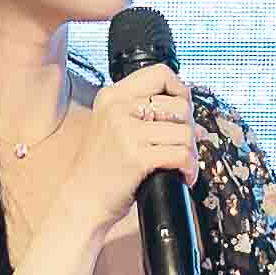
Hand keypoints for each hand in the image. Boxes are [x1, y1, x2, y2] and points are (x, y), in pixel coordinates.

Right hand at [30, 70, 198, 262]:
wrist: (81, 201)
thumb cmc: (103, 168)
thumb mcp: (116, 130)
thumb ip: (148, 117)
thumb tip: (194, 119)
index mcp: (112, 96)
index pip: (161, 73)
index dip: (181, 91)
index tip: (181, 112)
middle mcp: (117, 108)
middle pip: (181, 106)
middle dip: (189, 129)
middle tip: (180, 147)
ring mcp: (126, 132)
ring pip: (185, 132)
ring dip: (191, 152)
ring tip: (179, 164)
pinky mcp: (136, 156)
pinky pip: (182, 155)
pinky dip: (189, 168)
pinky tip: (181, 176)